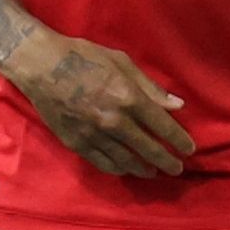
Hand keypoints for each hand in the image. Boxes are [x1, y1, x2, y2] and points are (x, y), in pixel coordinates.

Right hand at [1, 26, 194, 176]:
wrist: (40, 65)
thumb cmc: (83, 56)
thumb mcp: (122, 62)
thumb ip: (150, 87)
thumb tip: (176, 105)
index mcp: (128, 97)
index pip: (162, 126)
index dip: (179, 140)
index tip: (189, 149)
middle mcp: (114, 120)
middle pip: (148, 148)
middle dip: (166, 161)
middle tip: (177, 169)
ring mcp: (94, 134)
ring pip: (126, 160)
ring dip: (143, 169)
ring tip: (154, 172)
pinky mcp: (76, 142)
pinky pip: (102, 162)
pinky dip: (118, 168)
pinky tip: (126, 170)